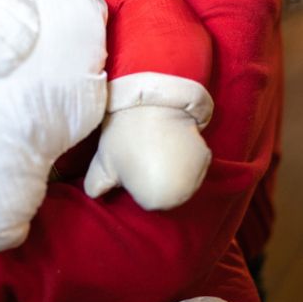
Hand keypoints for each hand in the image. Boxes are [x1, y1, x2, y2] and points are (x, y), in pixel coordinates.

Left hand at [84, 104, 211, 209]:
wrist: (152, 99)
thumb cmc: (124, 132)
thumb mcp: (103, 161)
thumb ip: (95, 185)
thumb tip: (94, 195)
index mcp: (153, 202)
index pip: (143, 199)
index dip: (133, 180)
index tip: (131, 161)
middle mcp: (181, 197)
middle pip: (164, 192)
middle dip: (152, 175)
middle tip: (144, 152)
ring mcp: (198, 177)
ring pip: (180, 179)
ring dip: (170, 166)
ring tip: (157, 145)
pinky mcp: (207, 157)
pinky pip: (193, 164)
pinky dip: (184, 156)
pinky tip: (172, 141)